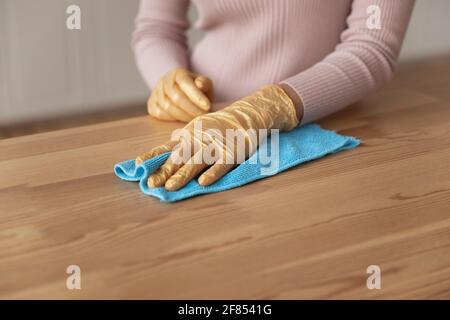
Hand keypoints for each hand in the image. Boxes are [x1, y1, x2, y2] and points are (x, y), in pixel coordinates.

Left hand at [136, 85, 298, 190]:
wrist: (245, 116)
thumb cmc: (217, 127)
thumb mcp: (195, 131)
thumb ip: (179, 143)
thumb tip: (157, 156)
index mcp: (189, 135)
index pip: (167, 148)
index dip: (153, 157)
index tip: (138, 167)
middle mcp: (199, 140)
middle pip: (179, 157)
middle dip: (164, 171)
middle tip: (151, 184)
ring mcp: (215, 146)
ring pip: (197, 162)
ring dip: (183, 174)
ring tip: (170, 186)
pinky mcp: (231, 154)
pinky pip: (221, 165)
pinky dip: (212, 173)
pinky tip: (202, 183)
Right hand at [147, 68, 213, 121]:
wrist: (181, 93)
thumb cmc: (196, 90)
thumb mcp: (204, 84)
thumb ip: (204, 83)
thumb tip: (199, 84)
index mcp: (178, 73)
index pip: (186, 83)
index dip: (196, 96)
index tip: (208, 106)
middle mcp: (164, 80)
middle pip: (177, 97)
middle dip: (192, 109)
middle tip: (203, 117)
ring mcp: (155, 92)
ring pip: (168, 107)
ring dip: (184, 116)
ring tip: (195, 119)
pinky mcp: (151, 104)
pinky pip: (160, 114)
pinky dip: (173, 119)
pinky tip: (183, 119)